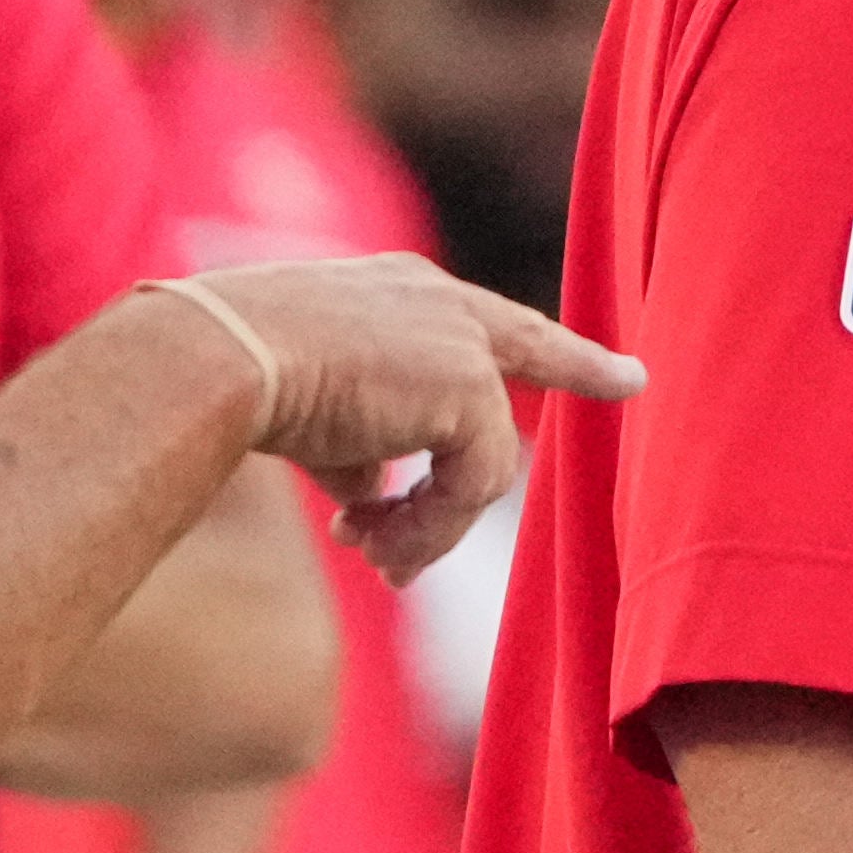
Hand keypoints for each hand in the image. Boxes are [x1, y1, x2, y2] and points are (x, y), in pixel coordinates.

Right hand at [174, 257, 641, 583]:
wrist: (220, 357)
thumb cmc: (242, 378)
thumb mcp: (312, 414)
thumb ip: (362, 450)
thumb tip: (380, 499)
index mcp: (397, 295)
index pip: (488, 323)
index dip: (551, 346)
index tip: (614, 358)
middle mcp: (439, 302)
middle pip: (530, 345)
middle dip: (585, 366)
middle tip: (632, 380)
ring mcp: (460, 341)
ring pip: (482, 459)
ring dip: (428, 525)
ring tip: (374, 557)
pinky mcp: (468, 385)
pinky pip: (472, 484)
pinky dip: (428, 527)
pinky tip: (372, 542)